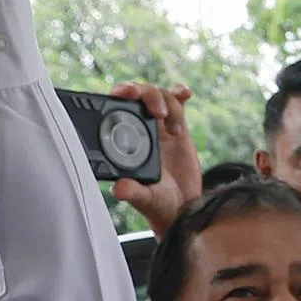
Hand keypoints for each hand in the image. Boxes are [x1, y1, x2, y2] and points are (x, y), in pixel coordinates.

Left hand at [109, 82, 200, 238]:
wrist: (185, 207)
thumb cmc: (160, 205)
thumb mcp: (146, 200)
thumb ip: (133, 192)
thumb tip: (120, 188)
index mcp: (122, 141)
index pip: (115, 107)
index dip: (120, 94)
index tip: (127, 95)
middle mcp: (138, 130)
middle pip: (138, 94)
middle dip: (146, 95)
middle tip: (157, 113)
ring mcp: (158, 127)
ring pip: (159, 96)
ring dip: (169, 104)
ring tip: (176, 131)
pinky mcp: (178, 127)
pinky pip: (178, 103)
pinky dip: (180, 93)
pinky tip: (184, 93)